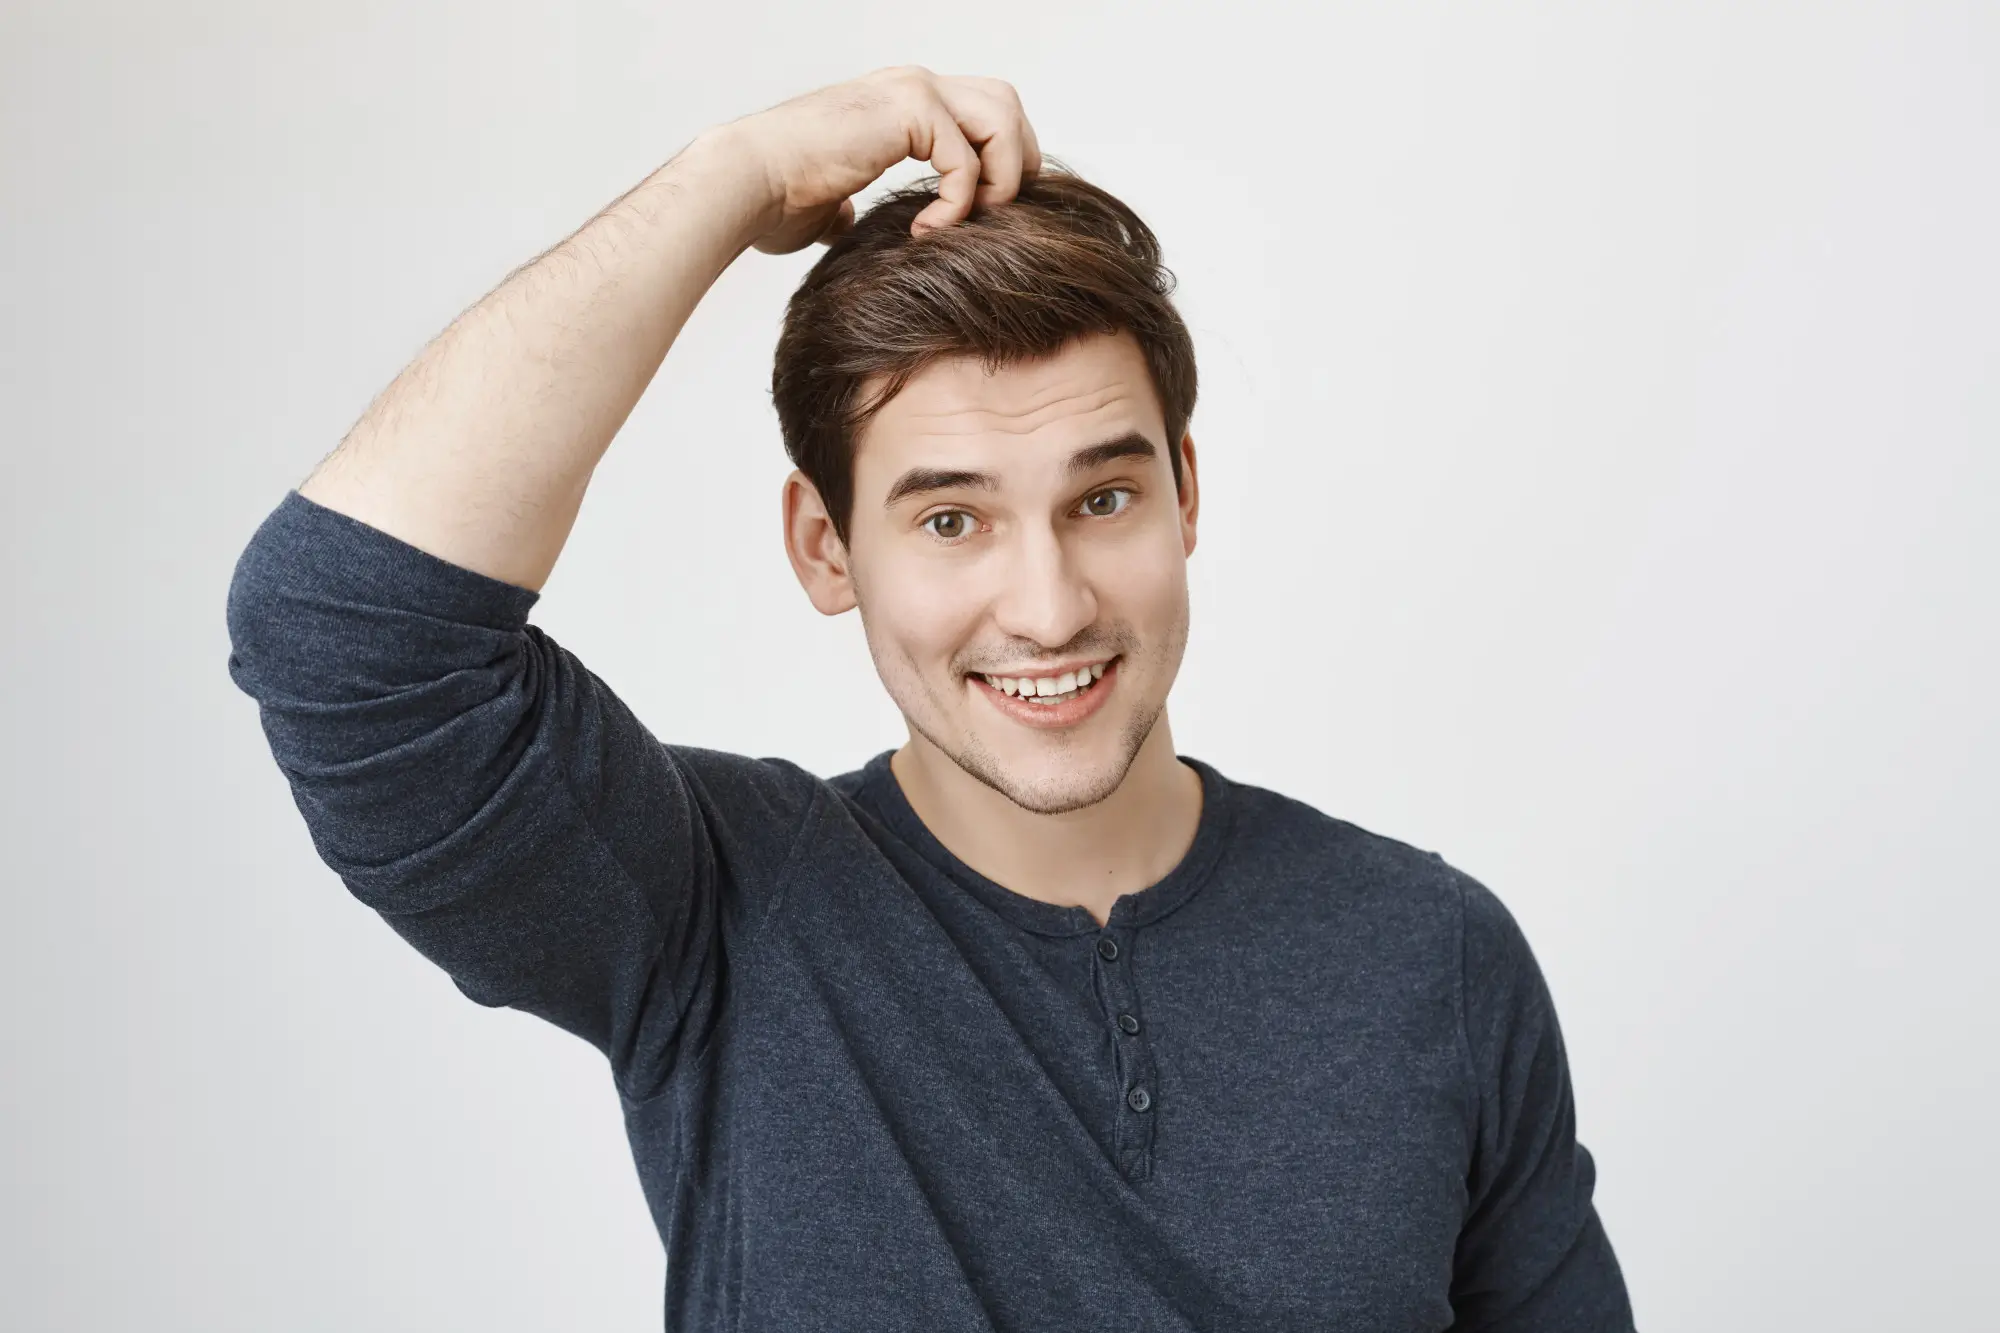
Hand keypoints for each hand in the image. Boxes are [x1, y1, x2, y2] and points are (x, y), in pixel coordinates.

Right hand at [716, 66, 1042, 254]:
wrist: (745, 183)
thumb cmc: (773, 199)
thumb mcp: (827, 206)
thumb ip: (850, 208)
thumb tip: (847, 225)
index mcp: (900, 101)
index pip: (982, 112)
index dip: (997, 161)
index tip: (981, 216)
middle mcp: (912, 85)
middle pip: (1006, 103)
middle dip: (1016, 162)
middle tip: (995, 216)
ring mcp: (912, 90)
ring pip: (1001, 120)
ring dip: (998, 179)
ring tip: (967, 223)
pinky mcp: (909, 111)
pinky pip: (967, 159)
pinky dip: (960, 204)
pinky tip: (926, 231)